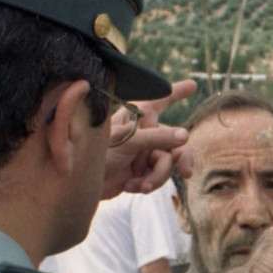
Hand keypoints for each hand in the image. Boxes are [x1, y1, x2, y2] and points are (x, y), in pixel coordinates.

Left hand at [101, 78, 196, 198]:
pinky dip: (146, 184)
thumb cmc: (98, 153)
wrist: (78, 183)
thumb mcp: (128, 141)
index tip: (193, 85)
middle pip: (175, 143)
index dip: (177, 92)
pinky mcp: (140, 173)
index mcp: (139, 119)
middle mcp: (144, 134)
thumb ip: (158, 138)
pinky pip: (157, 178)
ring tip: (143, 186)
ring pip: (167, 164)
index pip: (160, 100)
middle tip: (187, 172)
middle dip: (181, 159)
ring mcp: (143, 154)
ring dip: (157, 177)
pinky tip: (131, 187)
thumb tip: (186, 136)